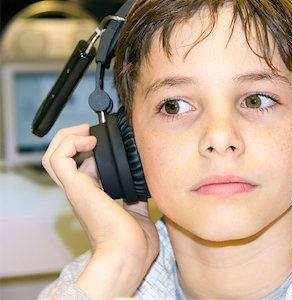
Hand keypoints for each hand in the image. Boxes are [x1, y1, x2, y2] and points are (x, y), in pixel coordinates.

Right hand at [42, 123, 158, 298]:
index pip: (82, 166)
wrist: (129, 256)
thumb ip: (136, 196)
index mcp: (94, 197)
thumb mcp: (139, 212)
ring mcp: (76, 190)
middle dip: (74, 138)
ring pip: (53, 155)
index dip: (92, 150)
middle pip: (61, 159)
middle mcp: (82, 192)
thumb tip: (141, 184)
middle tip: (93, 131)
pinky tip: (90, 140)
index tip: (109, 142)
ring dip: (68, 137)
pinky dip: (70, 143)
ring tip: (87, 131)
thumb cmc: (134, 243)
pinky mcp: (77, 188)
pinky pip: (59, 159)